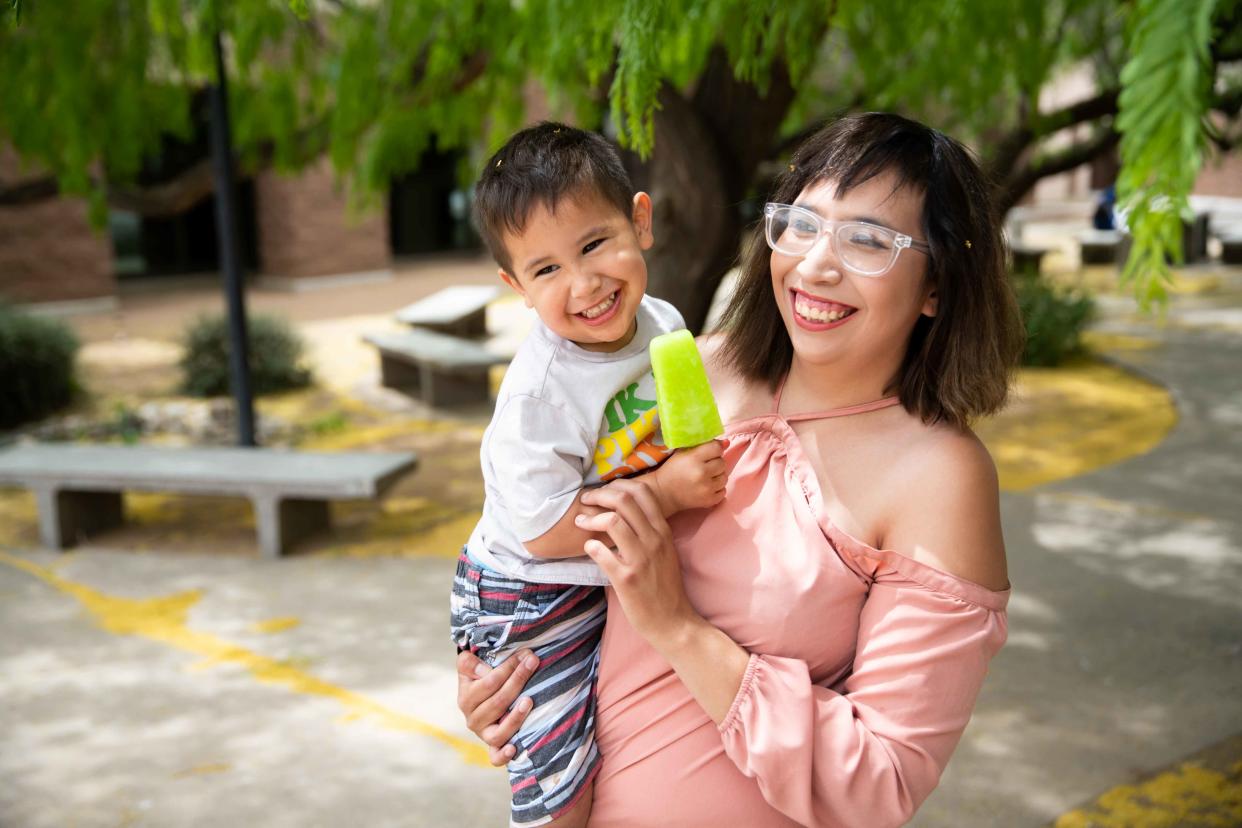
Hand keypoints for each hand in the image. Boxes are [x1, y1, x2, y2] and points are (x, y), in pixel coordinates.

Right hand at [455, 648, 538, 766]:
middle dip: (518, 680)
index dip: (509, 668)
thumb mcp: (470, 667)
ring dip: (515, 717)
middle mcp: (473, 719)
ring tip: (529, 701)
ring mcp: (484, 735)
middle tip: (533, 664)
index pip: (489, 682)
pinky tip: (514, 747)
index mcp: (466, 698)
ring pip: (498, 732)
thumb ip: (469, 663)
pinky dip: (503, 755)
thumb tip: (483, 670)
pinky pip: (495, 757)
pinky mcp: (493, 747)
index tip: (527, 655)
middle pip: (497, 703)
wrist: (482, 697)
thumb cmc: (482, 677)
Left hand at [577, 478, 700, 649]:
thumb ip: (650, 531)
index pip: (642, 491)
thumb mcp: (665, 551)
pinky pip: (602, 553)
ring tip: (580, 522)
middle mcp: (654, 540)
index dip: (618, 485)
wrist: (673, 621)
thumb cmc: (665, 586)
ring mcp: (641, 559)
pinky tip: (589, 548)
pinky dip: (590, 546)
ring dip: (590, 518)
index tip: (603, 491)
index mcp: (663, 531)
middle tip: (585, 500)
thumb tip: (626, 512)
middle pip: (624, 500)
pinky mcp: (627, 579)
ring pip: (612, 521)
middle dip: (599, 495)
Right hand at [647, 439, 727, 515]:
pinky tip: (706, 487)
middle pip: (722, 463)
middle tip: (704, 466)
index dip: (714, 449)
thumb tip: (726, 443)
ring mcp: (707, 488)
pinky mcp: (709, 500)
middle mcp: (702, 473)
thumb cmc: (672, 470)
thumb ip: (703, 445)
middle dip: (715, 463)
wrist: (663, 494)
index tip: (709, 453)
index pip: (717, 448)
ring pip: (725, 477)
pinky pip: (723, 491)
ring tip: (705, 477)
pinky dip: (717, 489)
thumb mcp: (682, 453)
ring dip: (717, 476)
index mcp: (694, 458)